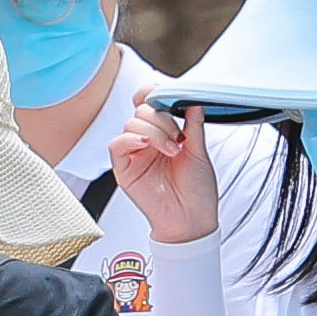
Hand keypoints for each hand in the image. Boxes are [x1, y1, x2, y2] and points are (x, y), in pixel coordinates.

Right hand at [108, 97, 222, 244]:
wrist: (192, 221)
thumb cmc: (196, 192)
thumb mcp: (199, 153)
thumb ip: (194, 126)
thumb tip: (193, 102)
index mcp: (165, 133)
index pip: (150, 104)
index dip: (153, 94)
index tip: (165, 95)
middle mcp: (148, 141)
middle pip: (141, 111)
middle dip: (161, 119)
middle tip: (177, 138)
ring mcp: (135, 154)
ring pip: (131, 124)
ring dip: (154, 132)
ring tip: (171, 150)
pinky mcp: (124, 168)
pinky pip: (117, 144)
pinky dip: (130, 139)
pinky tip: (146, 145)